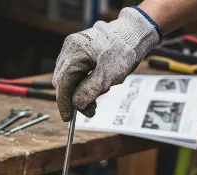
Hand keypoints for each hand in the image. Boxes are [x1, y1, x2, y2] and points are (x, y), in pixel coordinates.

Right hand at [52, 7, 159, 121]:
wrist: (133, 34)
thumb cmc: (123, 52)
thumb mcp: (108, 76)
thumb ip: (89, 92)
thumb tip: (76, 105)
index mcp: (75, 52)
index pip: (62, 83)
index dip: (64, 103)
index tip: (68, 118)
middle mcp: (69, 48)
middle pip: (62, 82)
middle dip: (73, 99)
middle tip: (90, 110)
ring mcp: (72, 49)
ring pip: (67, 79)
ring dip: (78, 93)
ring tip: (95, 100)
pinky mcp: (78, 52)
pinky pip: (74, 73)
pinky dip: (81, 84)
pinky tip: (94, 88)